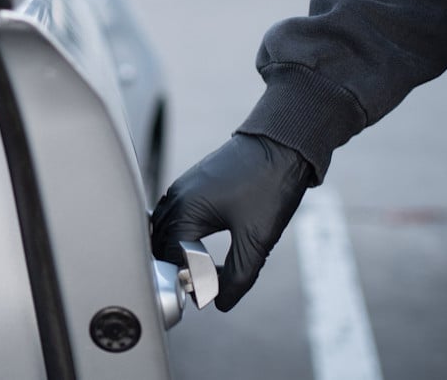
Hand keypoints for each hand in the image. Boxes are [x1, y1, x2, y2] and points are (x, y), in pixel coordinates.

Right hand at [151, 133, 312, 311]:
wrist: (283, 144)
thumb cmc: (270, 185)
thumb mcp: (257, 239)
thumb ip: (237, 276)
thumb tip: (219, 302)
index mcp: (186, 210)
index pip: (173, 259)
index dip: (192, 281)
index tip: (214, 291)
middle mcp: (177, 197)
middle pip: (163, 245)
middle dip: (181, 268)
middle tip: (207, 284)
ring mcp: (183, 188)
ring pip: (167, 230)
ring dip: (180, 252)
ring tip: (205, 269)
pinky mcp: (194, 184)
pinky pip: (176, 216)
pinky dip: (183, 236)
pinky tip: (202, 246)